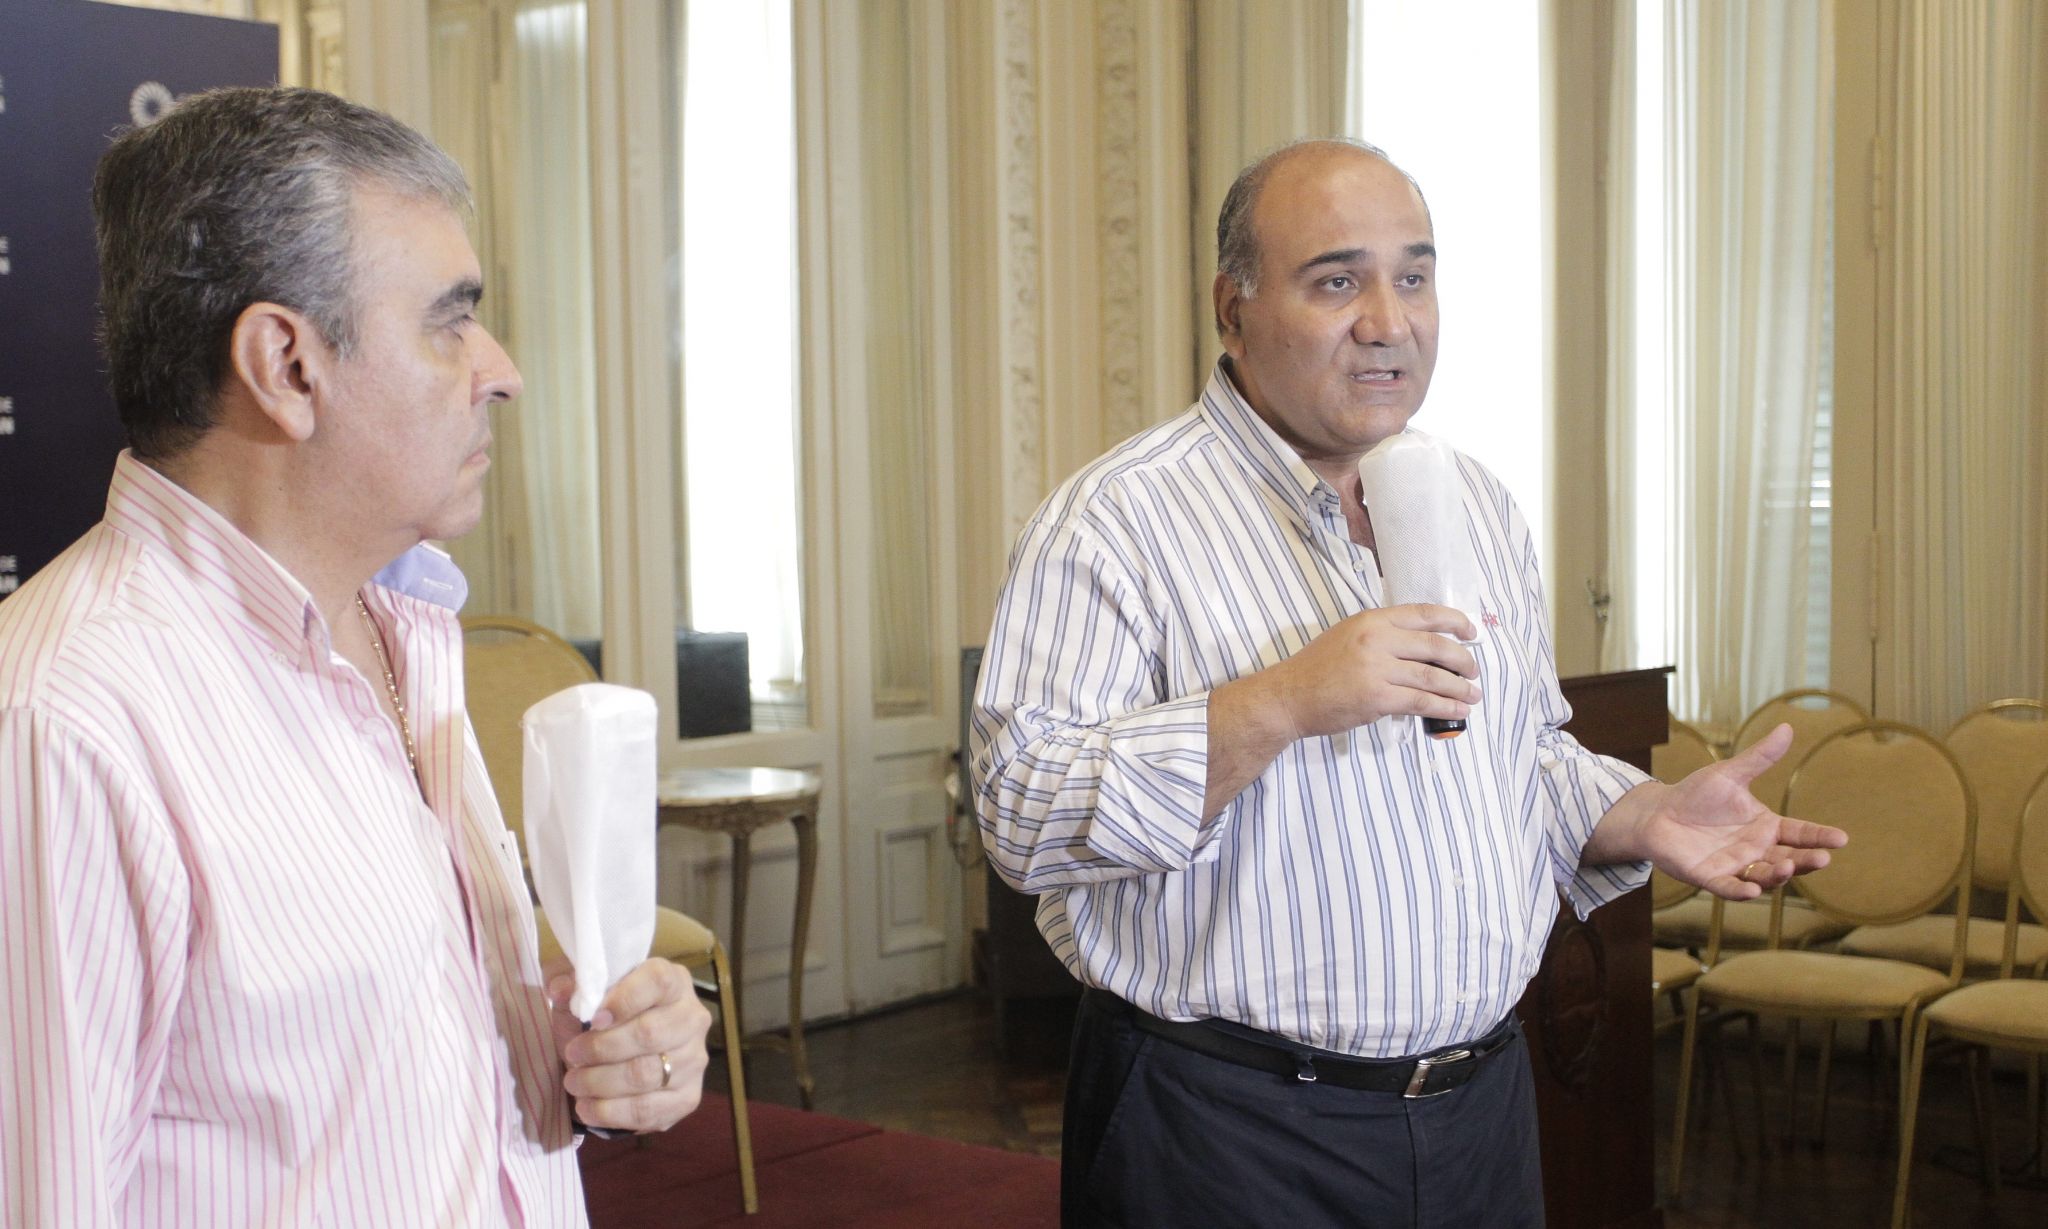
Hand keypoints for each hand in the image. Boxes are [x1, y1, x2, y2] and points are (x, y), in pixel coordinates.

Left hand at [545, 956, 711, 1132]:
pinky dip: (611, 1112)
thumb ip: (566, 979)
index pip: (658, 981)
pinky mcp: (688, 1097)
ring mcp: (695, 1060)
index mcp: (672, 981)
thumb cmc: (601, 1016)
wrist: (620, 1055)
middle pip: (650, 1033)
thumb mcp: (580, 991)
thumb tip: (560, 989)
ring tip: (573, 1083)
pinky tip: (587, 1107)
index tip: (593, 1019)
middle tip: (572, 1055)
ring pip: (646, 1075)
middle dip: (602, 1048)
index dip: (624, 1000)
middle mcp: (692, 1018)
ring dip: (601, 1082)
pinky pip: (649, 1110)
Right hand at [1263, 603, 1481, 738]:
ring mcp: (1377, 669)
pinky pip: (1421, 701)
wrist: (1289, 697)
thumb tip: (1421, 647)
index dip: (1454, 621)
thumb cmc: (1316, 669)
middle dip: (1462, 660)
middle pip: (1435, 646)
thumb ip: (1381, 635)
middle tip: (1474, 671)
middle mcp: (1376, 639)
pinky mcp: (1376, 698)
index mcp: (1371, 620)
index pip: (1424, 613)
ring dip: (1459, 687)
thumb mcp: (1348, 635)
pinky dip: (1444, 706)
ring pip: (1432, 676)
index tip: (1470, 632)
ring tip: (1473, 695)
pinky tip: (1457, 710)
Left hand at [1591, 724, 1848, 899]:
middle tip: (1823, 858)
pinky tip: (1752, 890)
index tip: (1842, 838)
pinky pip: (1728, 887)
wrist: (1658, 812)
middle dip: (1806, 861)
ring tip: (1786, 866)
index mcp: (1766, 826)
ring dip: (1777, 874)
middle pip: (1789, 859)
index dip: (1819, 837)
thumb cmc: (1696, 794)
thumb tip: (1787, 728)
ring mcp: (1735, 865)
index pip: (1800, 833)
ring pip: (1763, 875)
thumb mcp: (1730, 774)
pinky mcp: (1709, 876)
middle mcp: (1756, 850)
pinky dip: (1740, 890)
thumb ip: (1759, 757)